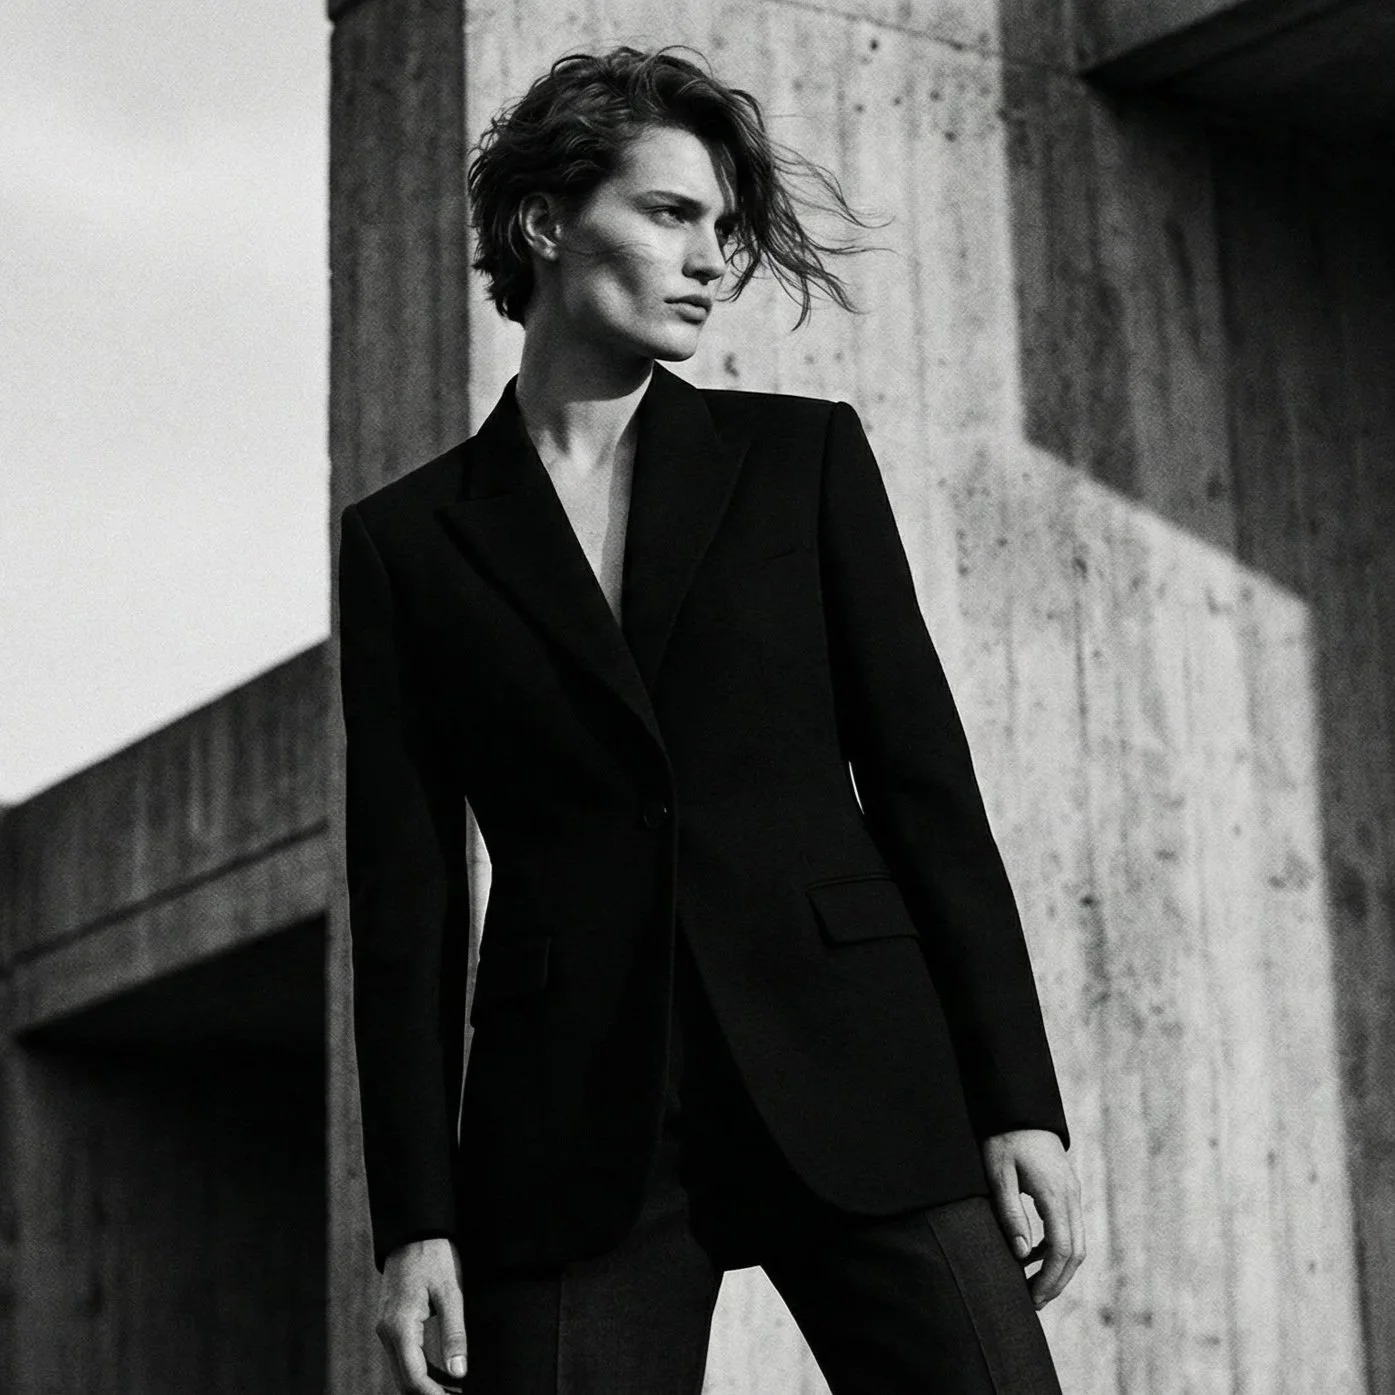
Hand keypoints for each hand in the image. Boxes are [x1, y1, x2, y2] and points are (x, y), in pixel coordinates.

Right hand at [377, 1236, 467, 1392]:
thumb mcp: (450, 1293)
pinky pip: (402, 1356)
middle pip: (404, 1380)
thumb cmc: (433, 1256)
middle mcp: (387, 1332)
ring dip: (424, 1385)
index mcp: (400, 1327)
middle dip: (428, 1394)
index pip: (413, 1378)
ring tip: (453, 1390)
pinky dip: (419, 1369)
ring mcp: (386, 1328)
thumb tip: (459, 1372)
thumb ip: (454, 1334)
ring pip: (402, 1370)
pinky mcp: (391, 1323)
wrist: (413, 1231)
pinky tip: (440, 1374)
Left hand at [982, 1128, 1084, 1309]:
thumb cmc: (1004, 1139)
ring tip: (1031, 1286)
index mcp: (1055, 1194)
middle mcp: (1071, 1196)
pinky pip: (1069, 1228)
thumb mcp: (998, 1173)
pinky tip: (1030, 1255)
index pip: (1062, 1249)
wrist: (1019, 1108)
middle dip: (1057, 1281)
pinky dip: (1056, 1248)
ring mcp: (1072, 1193)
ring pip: (1076, 1242)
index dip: (1050, 1279)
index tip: (1033, 1298)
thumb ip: (1010, 1212)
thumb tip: (1020, 1254)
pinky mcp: (1067, 1191)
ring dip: (1058, 1268)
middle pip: (1075, 1252)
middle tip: (1033, 1301)